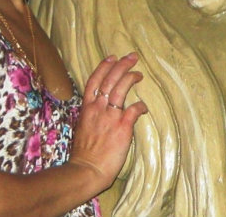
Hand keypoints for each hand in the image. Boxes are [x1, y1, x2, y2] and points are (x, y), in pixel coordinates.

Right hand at [69, 52, 147, 189]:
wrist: (87, 168)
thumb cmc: (84, 153)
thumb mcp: (82, 128)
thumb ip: (90, 116)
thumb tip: (97, 111)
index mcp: (86, 108)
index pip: (94, 81)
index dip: (104, 67)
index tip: (112, 58)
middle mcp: (97, 108)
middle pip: (109, 80)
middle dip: (121, 66)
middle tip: (131, 57)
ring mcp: (109, 117)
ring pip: (120, 89)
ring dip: (130, 78)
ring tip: (139, 73)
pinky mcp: (122, 127)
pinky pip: (133, 110)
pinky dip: (140, 106)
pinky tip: (144, 106)